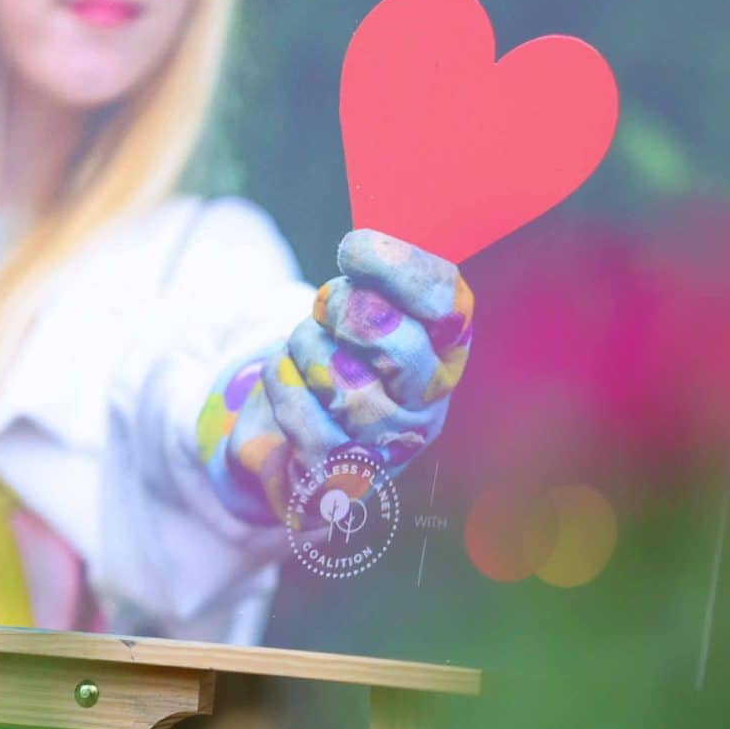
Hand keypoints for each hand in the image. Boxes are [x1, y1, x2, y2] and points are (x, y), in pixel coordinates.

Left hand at [193, 228, 472, 523]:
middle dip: (345, 310)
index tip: (354, 249)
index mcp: (446, 355)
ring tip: (304, 347)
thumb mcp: (358, 316)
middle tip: (325, 307)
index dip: (399, 269)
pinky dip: (281, 382)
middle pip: (399, 346)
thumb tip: (363, 250)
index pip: (448, 305)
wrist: (290, 443)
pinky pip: (302, 414)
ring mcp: (386, 451)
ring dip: (305, 347)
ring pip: (341, 379)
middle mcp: (427, 407)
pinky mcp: (337, 479)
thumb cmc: (334, 364)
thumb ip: (371, 284)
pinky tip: (286, 379)